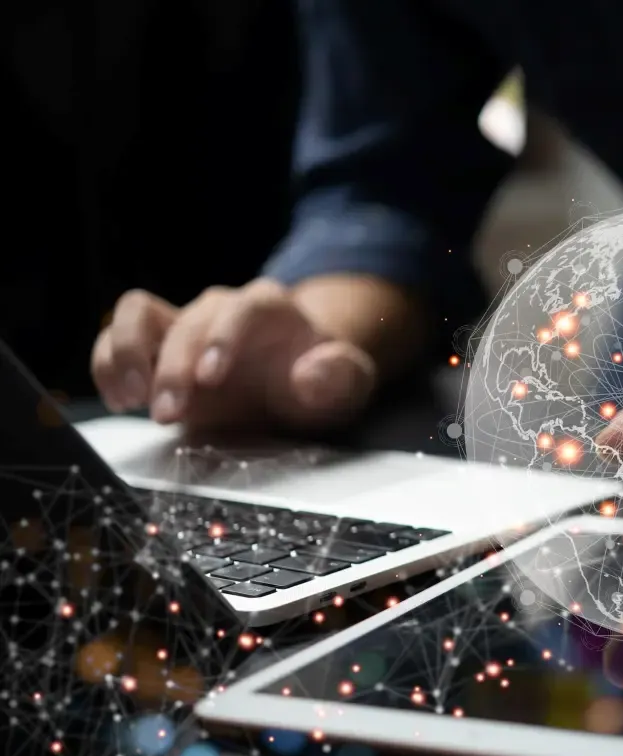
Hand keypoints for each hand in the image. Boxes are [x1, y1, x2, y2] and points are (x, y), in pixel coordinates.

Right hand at [91, 279, 376, 430]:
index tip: (210, 377)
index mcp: (272, 309)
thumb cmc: (320, 381)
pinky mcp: (158, 347)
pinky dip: (109, 364)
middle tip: (169, 413)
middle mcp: (223, 308)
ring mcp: (186, 324)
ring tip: (132, 398)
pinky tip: (122, 399)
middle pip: (189, 320)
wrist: (296, 383)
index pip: (246, 307)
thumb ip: (340, 376)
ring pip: (139, 313)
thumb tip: (313, 373)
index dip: (224, 337)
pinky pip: (119, 336)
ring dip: (127, 354)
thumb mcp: (345, 385)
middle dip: (174, 367)